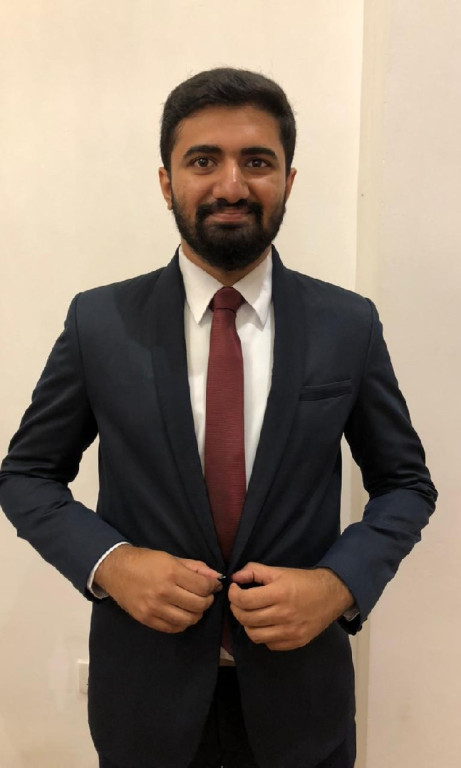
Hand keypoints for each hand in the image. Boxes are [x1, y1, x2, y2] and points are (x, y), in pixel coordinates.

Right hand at [94, 545, 221, 632]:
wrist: (116, 570)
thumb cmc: (145, 561)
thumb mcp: (171, 558)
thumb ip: (195, 567)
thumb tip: (217, 577)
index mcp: (171, 573)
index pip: (203, 586)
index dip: (213, 586)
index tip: (213, 585)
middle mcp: (164, 592)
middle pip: (199, 605)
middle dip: (207, 600)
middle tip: (205, 595)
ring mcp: (154, 608)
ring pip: (188, 620)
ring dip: (197, 613)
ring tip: (194, 605)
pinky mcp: (147, 620)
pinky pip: (173, 628)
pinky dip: (182, 623)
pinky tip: (181, 613)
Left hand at [228, 563, 353, 650]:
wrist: (331, 594)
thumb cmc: (303, 581)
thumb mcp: (279, 571)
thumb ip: (254, 571)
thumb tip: (234, 578)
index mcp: (280, 593)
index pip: (245, 600)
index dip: (234, 595)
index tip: (235, 589)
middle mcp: (284, 614)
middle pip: (246, 619)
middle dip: (237, 609)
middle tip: (240, 601)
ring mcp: (290, 632)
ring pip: (254, 635)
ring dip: (247, 624)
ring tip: (251, 614)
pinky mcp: (296, 642)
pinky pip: (269, 644)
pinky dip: (263, 635)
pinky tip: (266, 624)